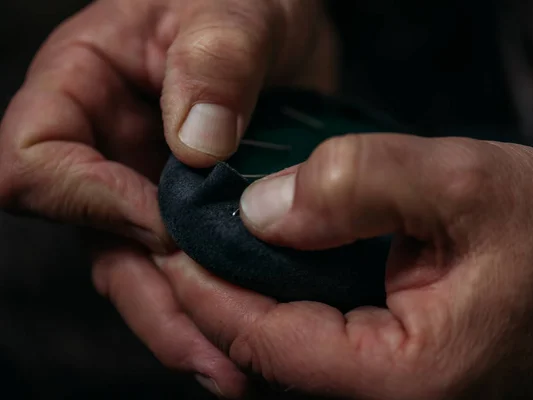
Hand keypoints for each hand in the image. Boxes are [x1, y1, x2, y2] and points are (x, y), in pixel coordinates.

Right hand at [0, 0, 335, 395]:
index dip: (92, 202)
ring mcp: (141, 184)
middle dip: (151, 296)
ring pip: (139, 269)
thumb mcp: (236, 13)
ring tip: (231, 369)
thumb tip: (197, 146)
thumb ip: (214, 65)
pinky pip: (181, 268)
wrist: (280, 22)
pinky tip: (240, 337)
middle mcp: (101, 146)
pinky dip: (209, 305)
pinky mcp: (185, 210)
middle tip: (213, 351)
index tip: (168, 224)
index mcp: (81, 85)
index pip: (37, 162)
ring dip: (182, 320)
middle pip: (92, 238)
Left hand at [157, 133, 532, 398]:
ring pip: (286, 351)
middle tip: (183, 236)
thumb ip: (358, 186)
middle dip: (215, 295)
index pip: (268, 344)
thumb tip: (260, 210)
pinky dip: (282, 299)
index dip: (209, 288)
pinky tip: (273, 257)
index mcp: (404, 379)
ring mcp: (388, 389)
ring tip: (213, 242)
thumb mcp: (464, 186)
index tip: (174, 237)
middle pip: (266, 356)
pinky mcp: (393, 368)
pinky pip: (316, 341)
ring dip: (245, 296)